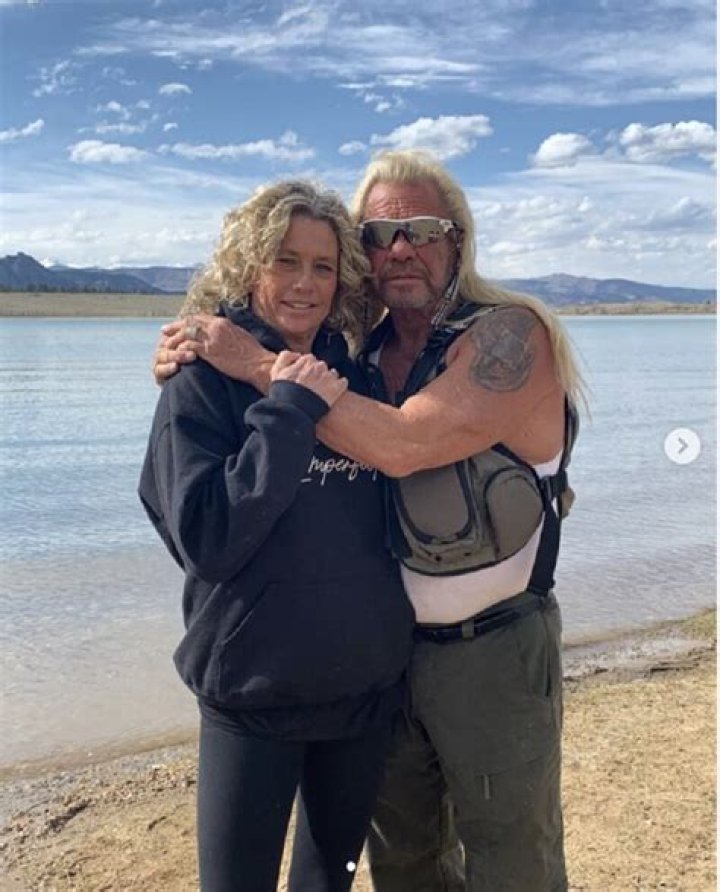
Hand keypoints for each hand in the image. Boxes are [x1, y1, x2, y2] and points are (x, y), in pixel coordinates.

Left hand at [153, 314, 275, 391]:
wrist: (259, 363)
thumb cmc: (253, 354)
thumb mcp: (240, 336)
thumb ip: (228, 331)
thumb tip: (222, 332)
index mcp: (223, 322)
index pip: (200, 317)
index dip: (187, 320)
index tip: (178, 324)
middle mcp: (216, 327)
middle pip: (190, 322)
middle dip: (175, 326)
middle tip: (164, 330)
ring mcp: (212, 338)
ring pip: (186, 333)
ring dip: (174, 338)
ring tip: (166, 344)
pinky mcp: (210, 351)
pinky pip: (190, 346)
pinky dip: (181, 349)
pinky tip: (176, 354)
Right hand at [271, 351, 347, 406]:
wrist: (293, 409)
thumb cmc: (283, 392)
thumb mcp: (277, 371)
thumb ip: (285, 356)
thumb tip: (297, 354)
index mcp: (306, 360)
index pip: (310, 360)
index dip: (306, 369)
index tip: (303, 377)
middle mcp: (319, 366)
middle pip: (321, 366)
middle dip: (317, 373)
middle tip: (311, 385)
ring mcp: (329, 377)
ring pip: (332, 373)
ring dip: (328, 379)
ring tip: (321, 390)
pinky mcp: (337, 388)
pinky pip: (343, 382)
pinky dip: (339, 386)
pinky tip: (332, 393)